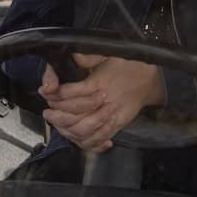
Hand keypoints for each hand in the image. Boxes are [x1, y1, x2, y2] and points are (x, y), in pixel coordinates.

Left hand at [39, 54, 165, 152]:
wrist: (149, 79)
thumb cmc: (127, 66)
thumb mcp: (107, 54)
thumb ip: (88, 56)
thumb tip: (73, 56)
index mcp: (99, 82)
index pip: (72, 92)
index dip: (56, 95)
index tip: (46, 93)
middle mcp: (104, 100)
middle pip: (75, 114)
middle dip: (58, 116)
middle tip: (48, 113)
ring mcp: (111, 115)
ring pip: (84, 129)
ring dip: (68, 130)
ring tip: (57, 125)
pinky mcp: (117, 124)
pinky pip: (99, 138)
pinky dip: (86, 141)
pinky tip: (76, 137)